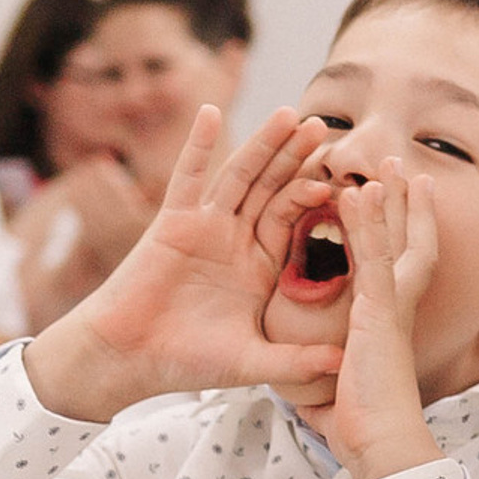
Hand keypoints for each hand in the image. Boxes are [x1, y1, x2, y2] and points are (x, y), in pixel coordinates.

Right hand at [24, 109, 341, 421]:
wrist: (129, 360)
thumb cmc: (187, 362)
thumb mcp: (254, 362)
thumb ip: (298, 362)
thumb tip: (345, 366)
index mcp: (260, 266)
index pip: (295, 219)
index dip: (319, 196)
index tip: (349, 176)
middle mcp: (235, 240)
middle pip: (273, 188)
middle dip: (297, 158)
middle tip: (324, 127)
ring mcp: (205, 227)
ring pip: (241, 176)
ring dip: (264, 144)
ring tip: (289, 113)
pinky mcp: (172, 223)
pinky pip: (188, 177)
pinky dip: (199, 145)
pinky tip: (212, 112)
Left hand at [307, 162, 441, 478]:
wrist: (381, 444)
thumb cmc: (362, 426)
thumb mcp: (335, 386)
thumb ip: (323, 370)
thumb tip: (306, 378)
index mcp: (385, 323)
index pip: (394, 267)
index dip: (398, 234)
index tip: (396, 208)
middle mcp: (395, 309)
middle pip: (406, 242)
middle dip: (405, 206)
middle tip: (404, 170)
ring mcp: (391, 307)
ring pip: (393, 241)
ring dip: (392, 201)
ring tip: (389, 165)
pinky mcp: (379, 312)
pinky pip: (371, 258)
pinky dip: (368, 225)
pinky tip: (361, 193)